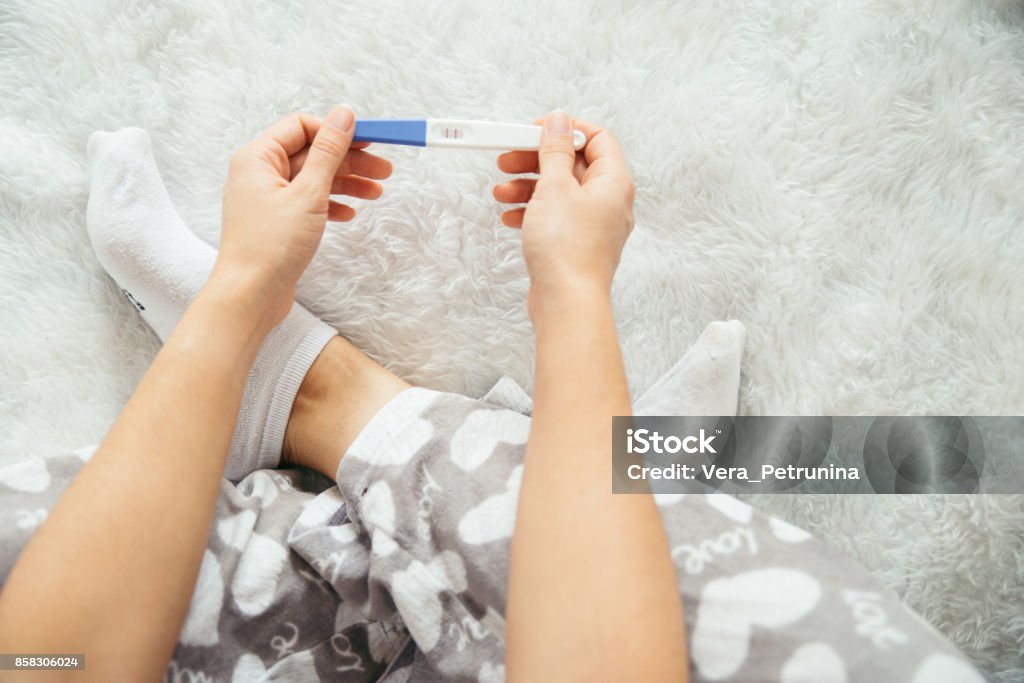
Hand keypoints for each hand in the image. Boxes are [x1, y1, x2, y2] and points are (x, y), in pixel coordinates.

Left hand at [212, 106, 391, 327]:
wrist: (250, 296)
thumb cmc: (270, 246)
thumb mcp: (308, 193)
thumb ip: (329, 152)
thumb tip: (344, 115)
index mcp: (258, 158)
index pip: (303, 127)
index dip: (337, 131)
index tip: (369, 141)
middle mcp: (259, 174)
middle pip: (312, 154)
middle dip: (349, 161)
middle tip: (384, 170)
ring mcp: (267, 199)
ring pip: (313, 179)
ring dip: (346, 183)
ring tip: (376, 193)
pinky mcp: (277, 222)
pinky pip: (308, 202)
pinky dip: (330, 204)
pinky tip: (349, 214)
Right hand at [493, 111, 635, 316]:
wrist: (567, 302)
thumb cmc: (567, 248)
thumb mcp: (555, 187)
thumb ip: (555, 150)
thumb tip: (559, 120)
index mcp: (613, 182)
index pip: (596, 138)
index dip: (565, 129)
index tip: (535, 130)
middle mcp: (608, 202)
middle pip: (573, 165)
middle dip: (537, 160)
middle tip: (507, 159)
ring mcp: (593, 225)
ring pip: (560, 192)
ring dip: (528, 186)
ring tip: (501, 191)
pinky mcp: (576, 244)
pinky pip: (555, 217)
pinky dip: (532, 212)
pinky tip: (510, 217)